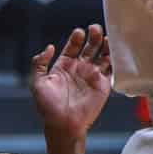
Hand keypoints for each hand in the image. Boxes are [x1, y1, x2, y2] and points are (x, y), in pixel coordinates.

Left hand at [29, 25, 112, 139]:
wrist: (63, 125)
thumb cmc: (48, 107)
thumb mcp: (37, 82)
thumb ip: (39, 63)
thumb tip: (49, 47)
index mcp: (64, 65)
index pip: (72, 46)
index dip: (76, 38)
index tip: (79, 32)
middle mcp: (79, 68)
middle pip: (89, 46)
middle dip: (93, 36)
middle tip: (95, 28)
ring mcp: (92, 75)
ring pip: (101, 54)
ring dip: (105, 44)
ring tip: (105, 36)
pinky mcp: (103, 84)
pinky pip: (111, 68)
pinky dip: (114, 58)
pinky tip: (114, 50)